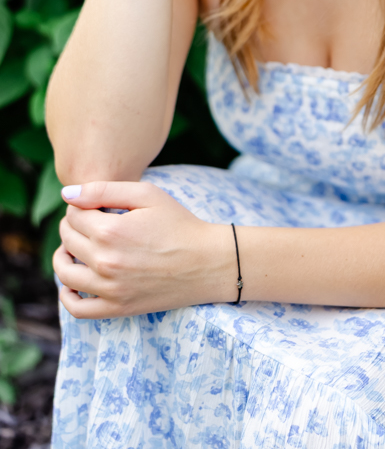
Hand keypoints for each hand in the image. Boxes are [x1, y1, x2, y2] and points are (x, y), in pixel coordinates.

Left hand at [53, 181, 234, 318]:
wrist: (207, 262)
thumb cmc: (179, 223)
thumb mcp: (147, 194)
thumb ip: (104, 190)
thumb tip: (67, 193)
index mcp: (110, 231)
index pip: (73, 216)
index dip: (81, 207)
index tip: (95, 207)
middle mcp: (104, 262)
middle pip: (67, 240)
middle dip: (73, 227)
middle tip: (91, 222)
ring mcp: (109, 289)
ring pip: (64, 273)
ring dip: (63, 256)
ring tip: (76, 248)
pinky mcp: (117, 308)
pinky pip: (76, 308)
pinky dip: (67, 294)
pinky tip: (74, 281)